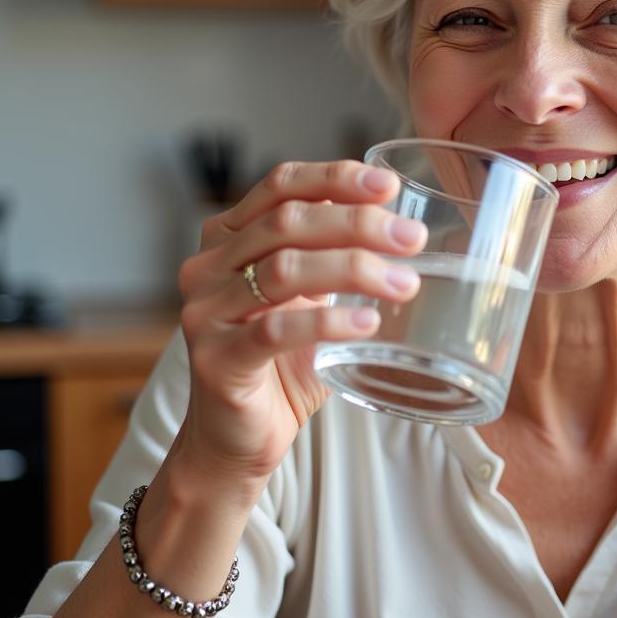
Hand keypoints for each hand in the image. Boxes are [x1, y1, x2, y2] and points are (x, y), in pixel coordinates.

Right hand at [174, 160, 425, 491]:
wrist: (236, 439)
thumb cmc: (280, 362)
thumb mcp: (308, 296)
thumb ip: (331, 254)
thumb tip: (394, 218)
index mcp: (227, 237)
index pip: (280, 185)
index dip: (335, 178)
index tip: (389, 186)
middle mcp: (206, 266)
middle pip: (288, 223)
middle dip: (358, 224)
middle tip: (412, 238)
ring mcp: (205, 311)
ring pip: (285, 270)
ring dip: (355, 269)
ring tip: (405, 283)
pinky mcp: (216, 359)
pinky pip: (277, 330)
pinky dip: (329, 322)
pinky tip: (369, 322)